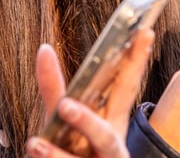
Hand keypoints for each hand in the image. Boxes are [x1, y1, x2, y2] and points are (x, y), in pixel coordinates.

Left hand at [28, 29, 154, 157]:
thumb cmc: (78, 153)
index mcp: (110, 125)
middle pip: (106, 136)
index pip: (124, 92)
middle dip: (87, 123)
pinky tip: (35, 151)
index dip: (135, 64)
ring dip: (60, 156)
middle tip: (64, 107)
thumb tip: (44, 49)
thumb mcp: (64, 120)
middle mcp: (111, 148)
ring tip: (36, 144)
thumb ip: (53, 88)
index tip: (144, 33)